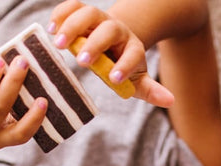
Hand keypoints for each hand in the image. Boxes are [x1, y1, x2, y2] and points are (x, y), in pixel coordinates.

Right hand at [49, 0, 173, 106]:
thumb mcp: (139, 80)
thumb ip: (151, 90)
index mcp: (133, 47)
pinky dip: (61, 14)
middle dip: (95, 44)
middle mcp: (117, 30)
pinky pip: (72, 6)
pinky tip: (50, 28)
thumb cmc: (125, 66)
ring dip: (72, 26)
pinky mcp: (83, 12)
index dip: (124, 65)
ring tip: (57, 44)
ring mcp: (100, 18)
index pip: (132, 54)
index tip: (114, 78)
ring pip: (88, 13)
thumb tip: (170, 100)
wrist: (116, 41)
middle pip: (108, 30)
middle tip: (81, 62)